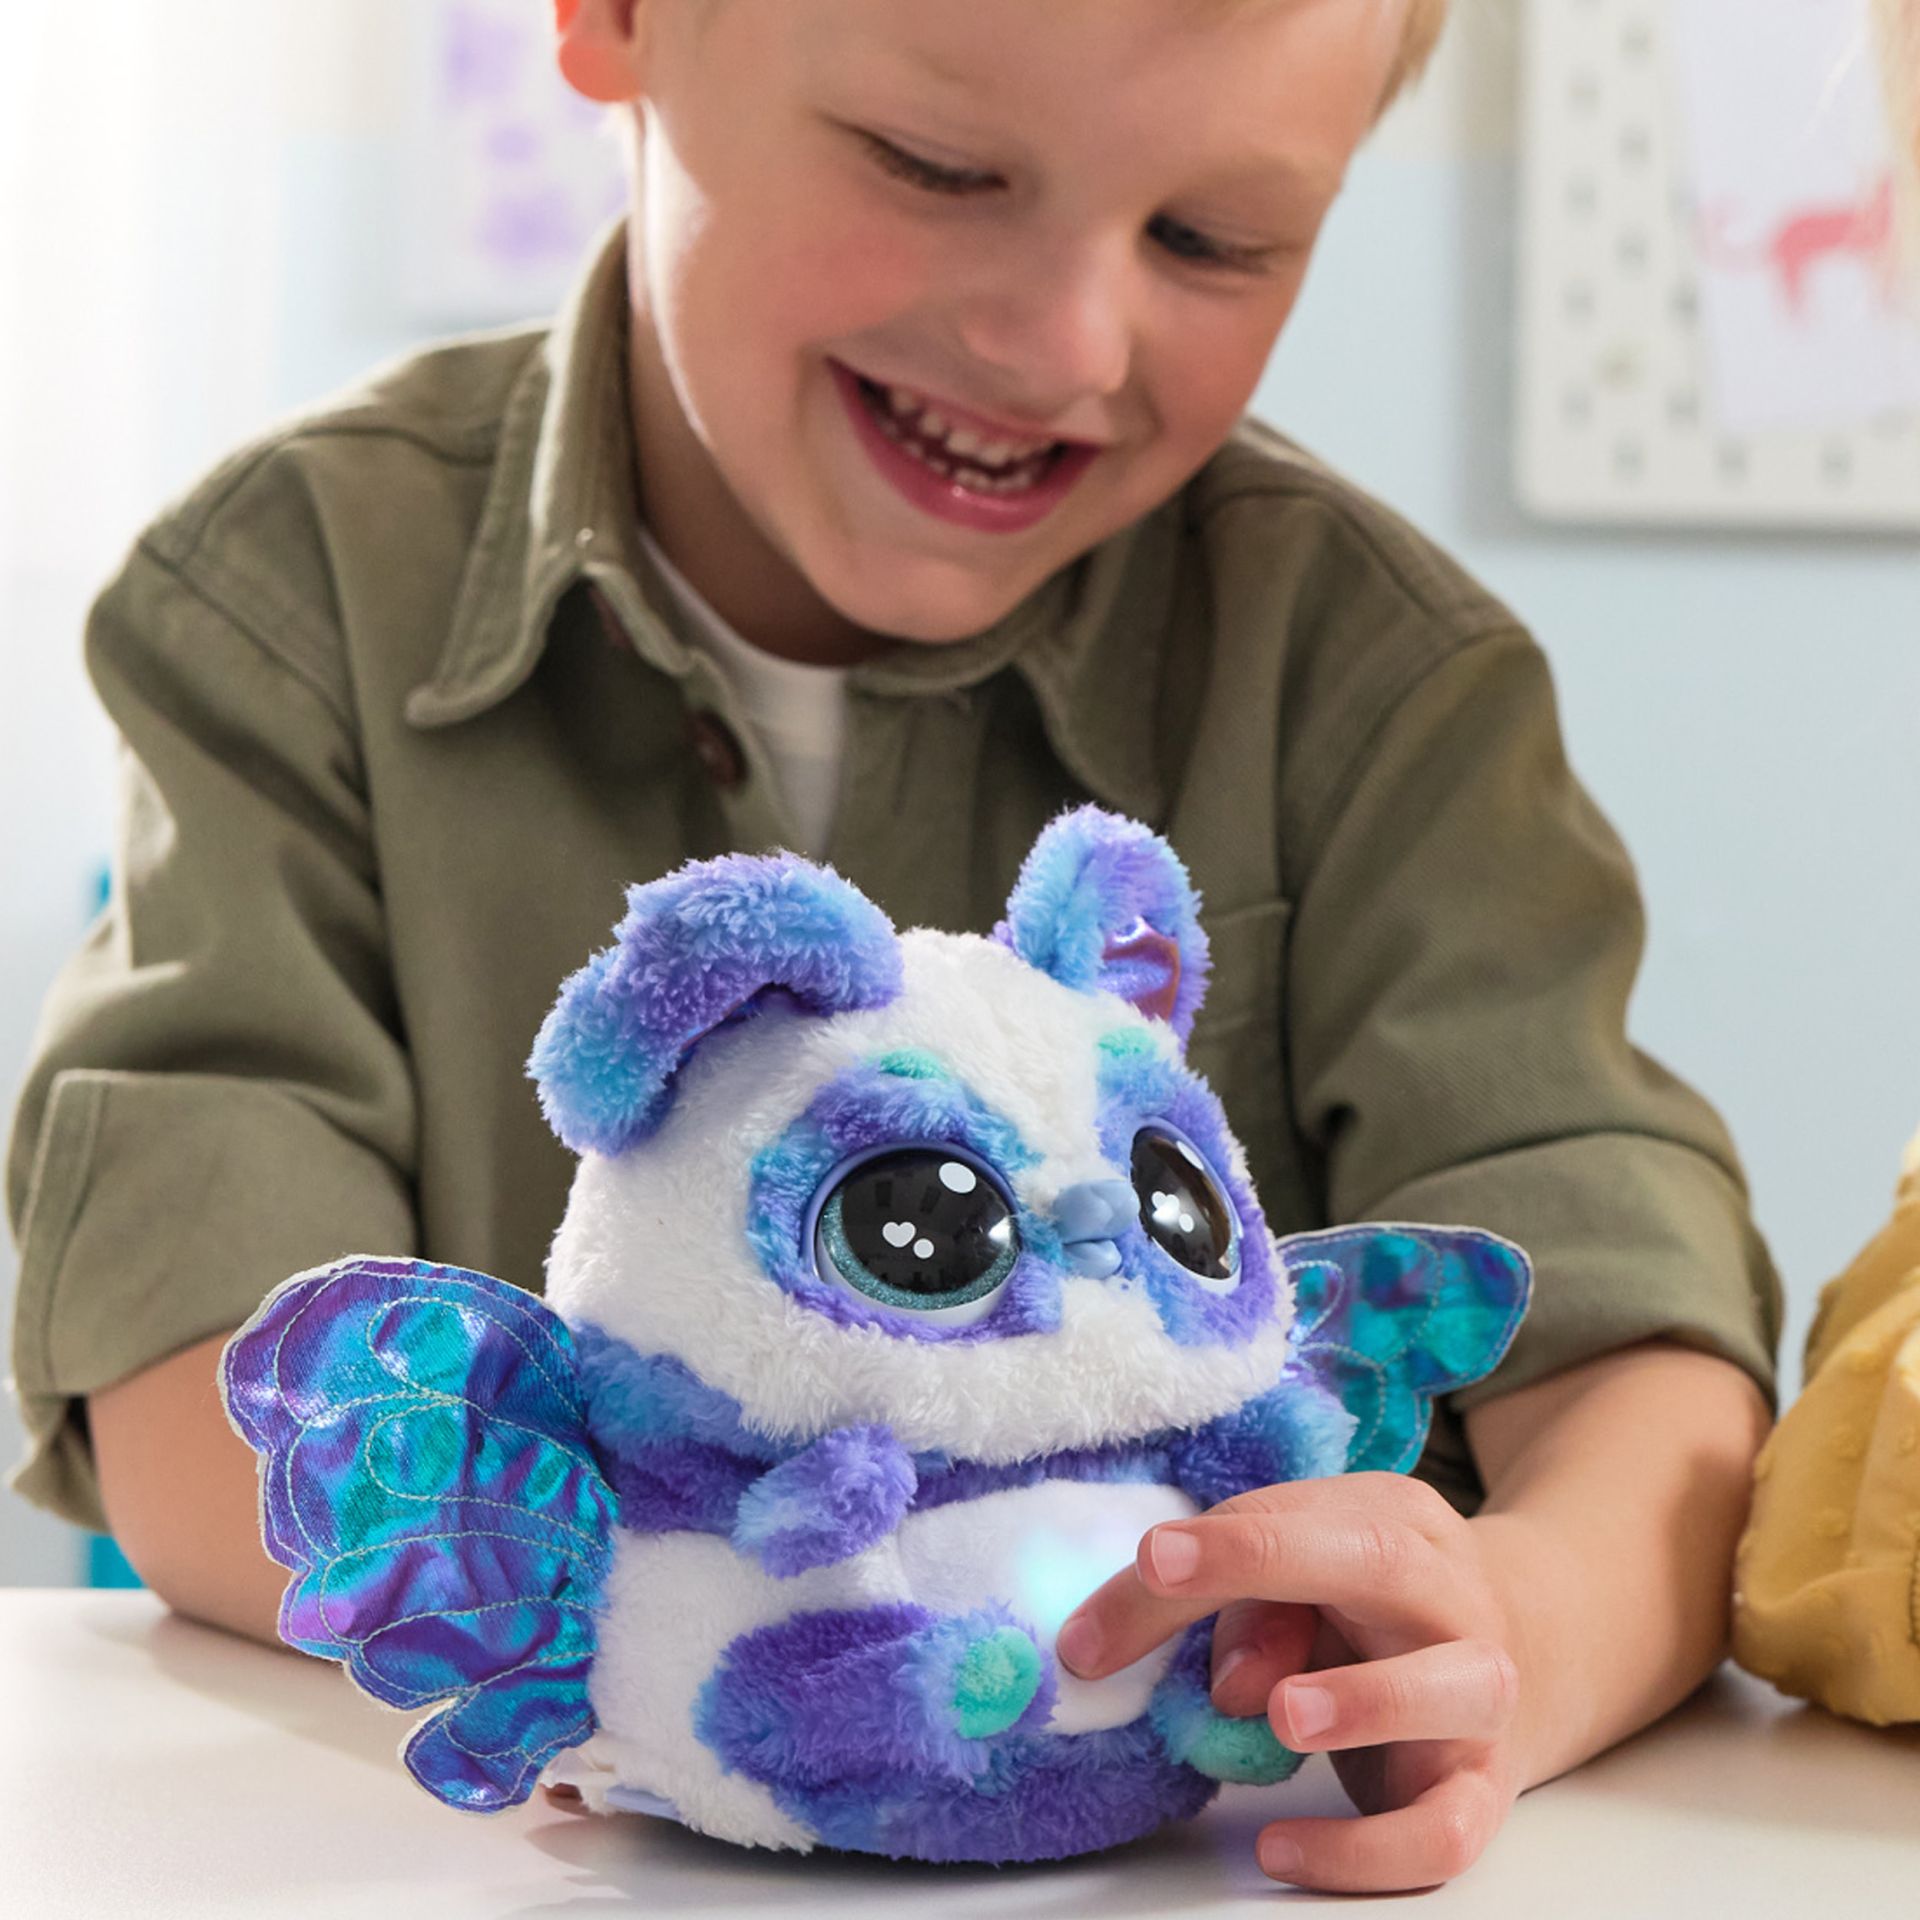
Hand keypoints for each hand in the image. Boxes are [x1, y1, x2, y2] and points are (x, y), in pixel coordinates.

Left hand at [1054, 1472, 1542, 1893]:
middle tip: (1159, 1573)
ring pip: (1452, 1689)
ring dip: (1362, 1700)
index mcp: (1396, 1521)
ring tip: (1280, 1718)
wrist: (1525, 1655)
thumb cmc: (1372, 1613)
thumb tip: (1229, 1686)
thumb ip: (1258, 1613)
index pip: (1295, 1515)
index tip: (1145, 1558)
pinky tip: (1281, 1848)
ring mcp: (1480, 1696)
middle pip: (1379, 1559)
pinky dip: (1362, 1851)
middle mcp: (1451, 1595)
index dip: (1216, 1538)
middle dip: (1262, 1562)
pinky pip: (1440, 1834)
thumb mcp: (1310, 1588)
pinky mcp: (1481, 1794)